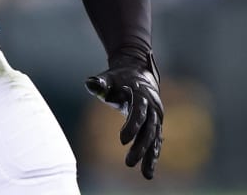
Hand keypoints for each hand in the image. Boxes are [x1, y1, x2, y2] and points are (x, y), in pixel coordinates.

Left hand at [85, 56, 163, 178]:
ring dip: (150, 156)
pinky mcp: (155, 123)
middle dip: (140, 146)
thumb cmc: (120, 77)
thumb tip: (90, 83)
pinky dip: (152, 155)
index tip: (122, 141)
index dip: (132, 126)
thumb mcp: (109, 77)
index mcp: (141, 93)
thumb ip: (100, 82)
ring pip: (155, 138)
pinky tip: (148, 171)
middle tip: (128, 162)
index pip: (138, 111)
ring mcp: (156, 116)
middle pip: (148, 128)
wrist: (138, 72)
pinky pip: (155, 141)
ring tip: (146, 175)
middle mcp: (152, 106)